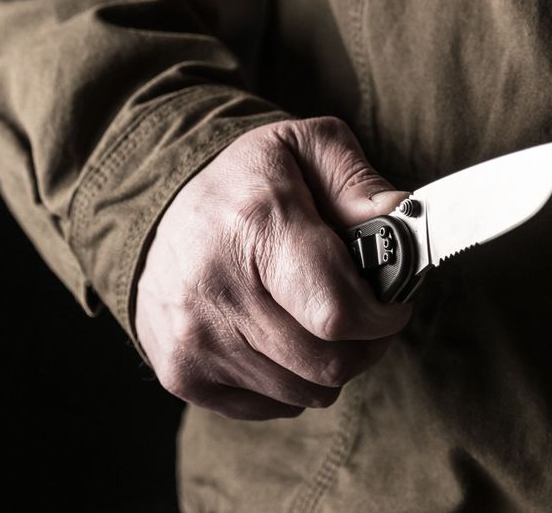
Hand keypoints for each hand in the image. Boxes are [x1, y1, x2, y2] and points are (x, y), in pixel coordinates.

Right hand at [136, 117, 411, 419]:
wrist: (152, 207)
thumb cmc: (245, 180)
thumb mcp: (305, 145)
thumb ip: (358, 180)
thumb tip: (399, 220)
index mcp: (256, 227)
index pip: (338, 312)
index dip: (382, 317)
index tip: (391, 303)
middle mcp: (217, 288)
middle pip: (327, 363)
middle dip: (365, 345)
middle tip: (366, 317)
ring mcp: (194, 338)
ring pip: (304, 392)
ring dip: (330, 366)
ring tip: (323, 325)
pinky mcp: (181, 372)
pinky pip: (270, 406)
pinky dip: (291, 382)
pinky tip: (283, 341)